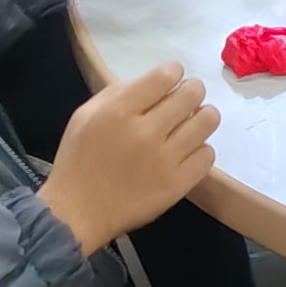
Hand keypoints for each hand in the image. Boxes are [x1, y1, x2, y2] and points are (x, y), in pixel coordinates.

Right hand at [37, 61, 218, 254]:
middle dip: (191, 91)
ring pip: (208, 121)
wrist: (77, 212)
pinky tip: (185, 153)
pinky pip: (208, 155)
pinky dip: (199, 150)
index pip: (167, 74)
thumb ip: (118, 93)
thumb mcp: (85, 116)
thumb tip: (152, 83)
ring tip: (189, 125)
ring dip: (201, 118)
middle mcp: (146, 131)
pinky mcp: (177, 184)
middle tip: (184, 101)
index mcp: (120, 110)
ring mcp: (165, 159)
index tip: (169, 84)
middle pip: (193, 93)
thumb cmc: (79, 161)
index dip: (172, 74)